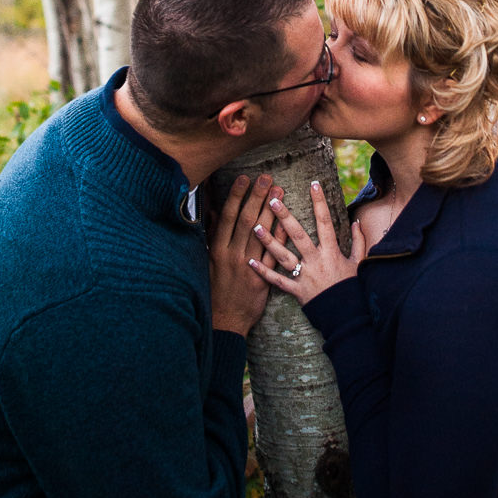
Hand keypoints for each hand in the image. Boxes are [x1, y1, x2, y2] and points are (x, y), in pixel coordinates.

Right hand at [208, 173, 278, 335]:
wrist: (225, 320)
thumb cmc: (216, 287)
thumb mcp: (209, 260)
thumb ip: (213, 234)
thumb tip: (213, 210)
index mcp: (217, 248)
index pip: (227, 217)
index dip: (236, 196)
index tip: (244, 178)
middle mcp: (232, 255)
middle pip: (245, 220)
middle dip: (256, 197)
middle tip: (267, 178)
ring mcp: (247, 266)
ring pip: (261, 234)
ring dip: (271, 211)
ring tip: (280, 191)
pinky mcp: (262, 279)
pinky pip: (274, 255)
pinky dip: (280, 237)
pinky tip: (288, 222)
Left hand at [249, 180, 364, 305]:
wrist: (348, 317)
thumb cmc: (353, 288)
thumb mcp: (359, 263)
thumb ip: (359, 241)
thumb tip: (356, 221)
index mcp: (332, 252)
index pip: (325, 222)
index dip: (320, 202)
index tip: (313, 184)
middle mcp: (316, 261)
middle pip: (298, 235)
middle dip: (285, 217)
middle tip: (272, 200)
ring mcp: (305, 276)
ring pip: (283, 256)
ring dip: (268, 241)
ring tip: (254, 226)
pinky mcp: (297, 291)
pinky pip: (277, 281)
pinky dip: (263, 272)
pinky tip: (249, 262)